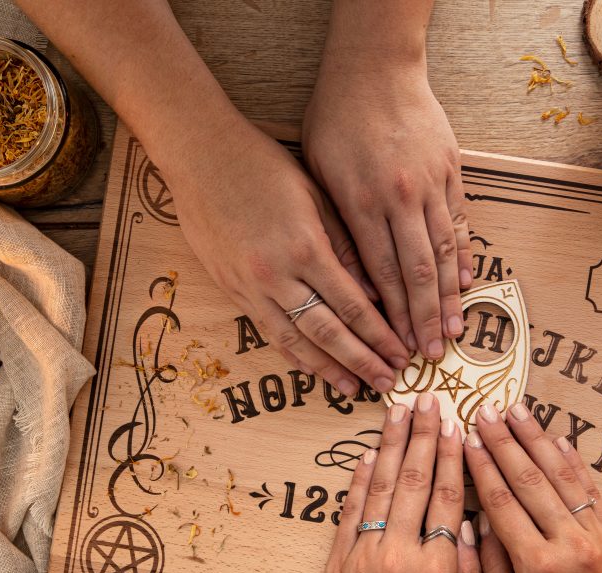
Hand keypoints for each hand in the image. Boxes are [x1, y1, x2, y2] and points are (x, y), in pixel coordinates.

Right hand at [163, 117, 408, 395]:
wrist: (198, 154)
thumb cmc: (263, 165)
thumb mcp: (315, 196)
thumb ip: (344, 247)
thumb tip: (375, 292)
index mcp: (306, 247)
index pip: (352, 305)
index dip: (379, 334)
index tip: (402, 353)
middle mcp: (277, 275)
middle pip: (328, 332)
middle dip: (362, 360)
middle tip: (389, 381)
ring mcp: (250, 286)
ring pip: (296, 341)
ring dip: (328, 369)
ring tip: (355, 389)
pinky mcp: (231, 289)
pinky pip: (269, 332)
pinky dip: (293, 354)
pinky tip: (313, 368)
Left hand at [304, 49, 471, 361]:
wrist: (375, 66)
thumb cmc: (335, 119)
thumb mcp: (318, 174)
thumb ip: (336, 228)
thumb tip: (351, 285)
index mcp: (362, 203)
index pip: (381, 275)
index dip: (392, 318)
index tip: (399, 348)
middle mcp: (400, 199)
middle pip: (417, 273)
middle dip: (424, 320)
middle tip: (432, 356)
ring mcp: (430, 185)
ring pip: (444, 252)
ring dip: (448, 298)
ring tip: (455, 332)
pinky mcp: (450, 171)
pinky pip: (460, 222)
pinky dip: (463, 255)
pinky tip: (466, 284)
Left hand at [319, 393, 479, 572]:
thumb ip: (473, 572)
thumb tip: (475, 522)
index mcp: (439, 568)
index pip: (450, 497)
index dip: (454, 456)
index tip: (458, 425)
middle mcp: (401, 555)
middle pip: (416, 481)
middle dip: (425, 435)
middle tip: (431, 399)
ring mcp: (365, 556)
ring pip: (382, 487)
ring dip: (393, 444)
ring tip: (400, 410)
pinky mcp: (338, 563)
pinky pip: (351, 512)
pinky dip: (360, 480)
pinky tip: (370, 452)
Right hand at [462, 402, 601, 572]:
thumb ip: (494, 570)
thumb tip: (480, 524)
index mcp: (538, 567)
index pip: (502, 503)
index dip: (482, 467)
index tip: (468, 438)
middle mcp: (570, 544)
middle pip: (531, 481)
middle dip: (505, 442)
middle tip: (486, 411)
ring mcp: (598, 538)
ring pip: (563, 477)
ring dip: (538, 440)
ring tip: (518, 411)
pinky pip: (593, 492)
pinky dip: (575, 463)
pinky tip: (559, 440)